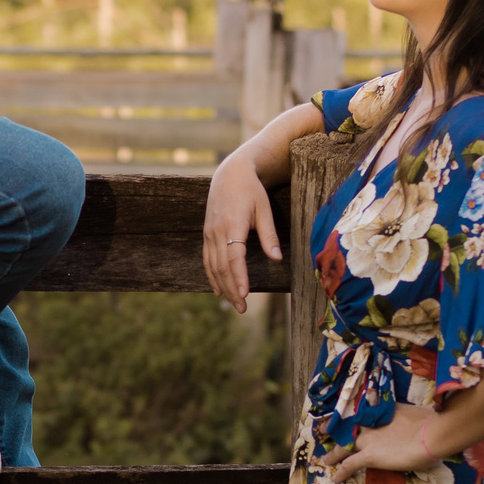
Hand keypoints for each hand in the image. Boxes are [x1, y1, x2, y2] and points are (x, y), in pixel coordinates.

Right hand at [203, 154, 282, 311]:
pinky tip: (218, 290)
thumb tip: (276, 259)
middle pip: (222, 267)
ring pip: (213, 266)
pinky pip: (207, 260)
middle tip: (243, 309)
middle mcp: (217, 231)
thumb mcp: (264, 209)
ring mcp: (209, 234)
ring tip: (235, 303)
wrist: (229, 174)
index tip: (244, 294)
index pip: (234, 257)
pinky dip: (212, 277)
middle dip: (231, 290)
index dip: (238, 277)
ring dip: (222, 287)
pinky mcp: (207, 235)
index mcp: (232, 225)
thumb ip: (269, 235)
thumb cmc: (251, 191)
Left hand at [318, 403, 439, 483]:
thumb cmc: (433, 424)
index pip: (363, 412)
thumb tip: (420, 423)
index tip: (345, 415)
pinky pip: (349, 465)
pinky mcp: (369, 456)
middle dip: (335, 429)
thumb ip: (412, 419)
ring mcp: (369, 440)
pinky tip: (334, 479)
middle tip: (323, 429)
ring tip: (325, 461)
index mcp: (384, 412)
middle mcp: (372, 424)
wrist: (433, 433)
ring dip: (334, 455)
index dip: (353, 415)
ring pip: (344, 447)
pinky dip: (341, 472)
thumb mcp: (419, 415)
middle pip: (348, 427)